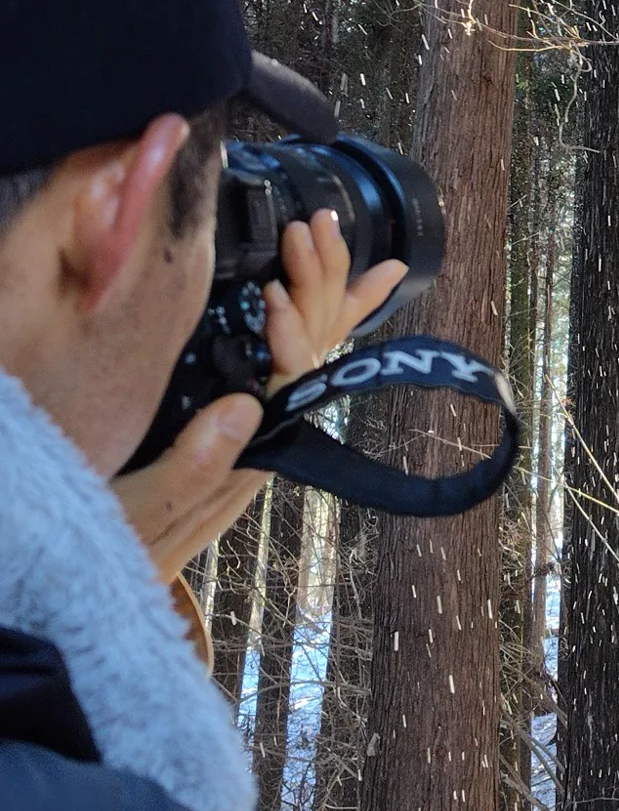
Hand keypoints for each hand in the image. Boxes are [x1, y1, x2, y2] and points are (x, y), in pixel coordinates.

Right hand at [113, 211, 407, 583]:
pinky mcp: (226, 423)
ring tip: (326, 232)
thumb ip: (193, 469)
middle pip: (308, 351)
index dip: (293, 326)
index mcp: (244, 453)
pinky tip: (317, 290)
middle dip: (318, 283)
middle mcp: (258, 438)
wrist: (99, 586)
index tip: (276, 285)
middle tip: (317, 224)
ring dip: (318, 289)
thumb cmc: (115, 549)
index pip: (290, 378)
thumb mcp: (140, 515)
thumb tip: (246, 404)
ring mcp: (247, 429)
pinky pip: (279, 363)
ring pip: (301, 350)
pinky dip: (303, 318)